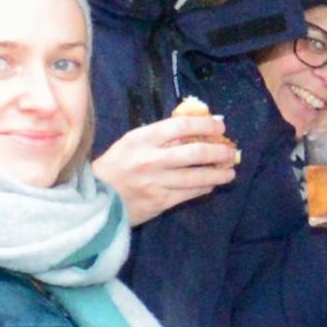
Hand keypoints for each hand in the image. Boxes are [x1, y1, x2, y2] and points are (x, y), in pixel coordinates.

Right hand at [94, 112, 238, 224]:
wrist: (95, 197)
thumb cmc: (115, 165)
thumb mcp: (132, 142)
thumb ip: (160, 136)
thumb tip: (194, 129)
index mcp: (141, 138)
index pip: (181, 126)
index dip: (205, 125)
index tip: (220, 127)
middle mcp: (150, 159)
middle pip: (194, 152)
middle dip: (218, 151)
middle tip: (231, 151)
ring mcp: (156, 182)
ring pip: (196, 176)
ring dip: (218, 173)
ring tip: (230, 172)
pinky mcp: (159, 202)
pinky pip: (189, 193)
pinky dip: (204, 188)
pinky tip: (211, 185)